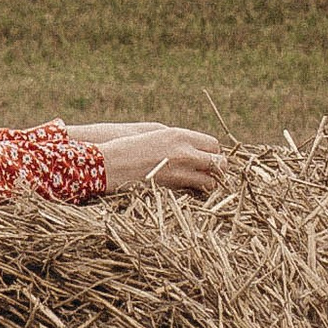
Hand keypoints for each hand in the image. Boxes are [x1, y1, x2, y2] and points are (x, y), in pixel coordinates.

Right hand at [81, 123, 226, 197]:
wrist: (108, 164)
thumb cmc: (128, 146)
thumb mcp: (156, 134)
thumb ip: (178, 140)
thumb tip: (196, 149)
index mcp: (180, 135)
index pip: (213, 145)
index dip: (213, 153)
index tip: (209, 158)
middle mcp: (184, 152)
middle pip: (218, 162)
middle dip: (218, 169)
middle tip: (213, 174)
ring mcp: (178, 171)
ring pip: (211, 181)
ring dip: (210, 183)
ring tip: (203, 184)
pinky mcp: (170, 188)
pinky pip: (194, 191)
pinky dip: (196, 192)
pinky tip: (190, 191)